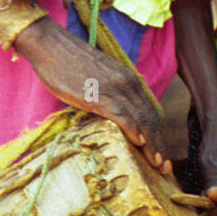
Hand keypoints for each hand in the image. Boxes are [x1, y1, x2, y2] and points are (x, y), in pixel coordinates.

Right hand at [13, 17, 171, 173]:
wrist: (51, 46)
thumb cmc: (68, 64)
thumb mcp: (98, 80)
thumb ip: (110, 97)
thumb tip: (112, 118)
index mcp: (128, 80)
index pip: (149, 112)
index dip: (158, 136)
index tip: (162, 155)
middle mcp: (127, 83)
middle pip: (149, 119)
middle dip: (159, 145)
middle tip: (165, 169)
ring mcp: (114, 88)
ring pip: (139, 119)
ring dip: (150, 144)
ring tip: (157, 164)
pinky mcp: (99, 94)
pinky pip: (121, 114)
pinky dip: (132, 129)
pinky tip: (139, 143)